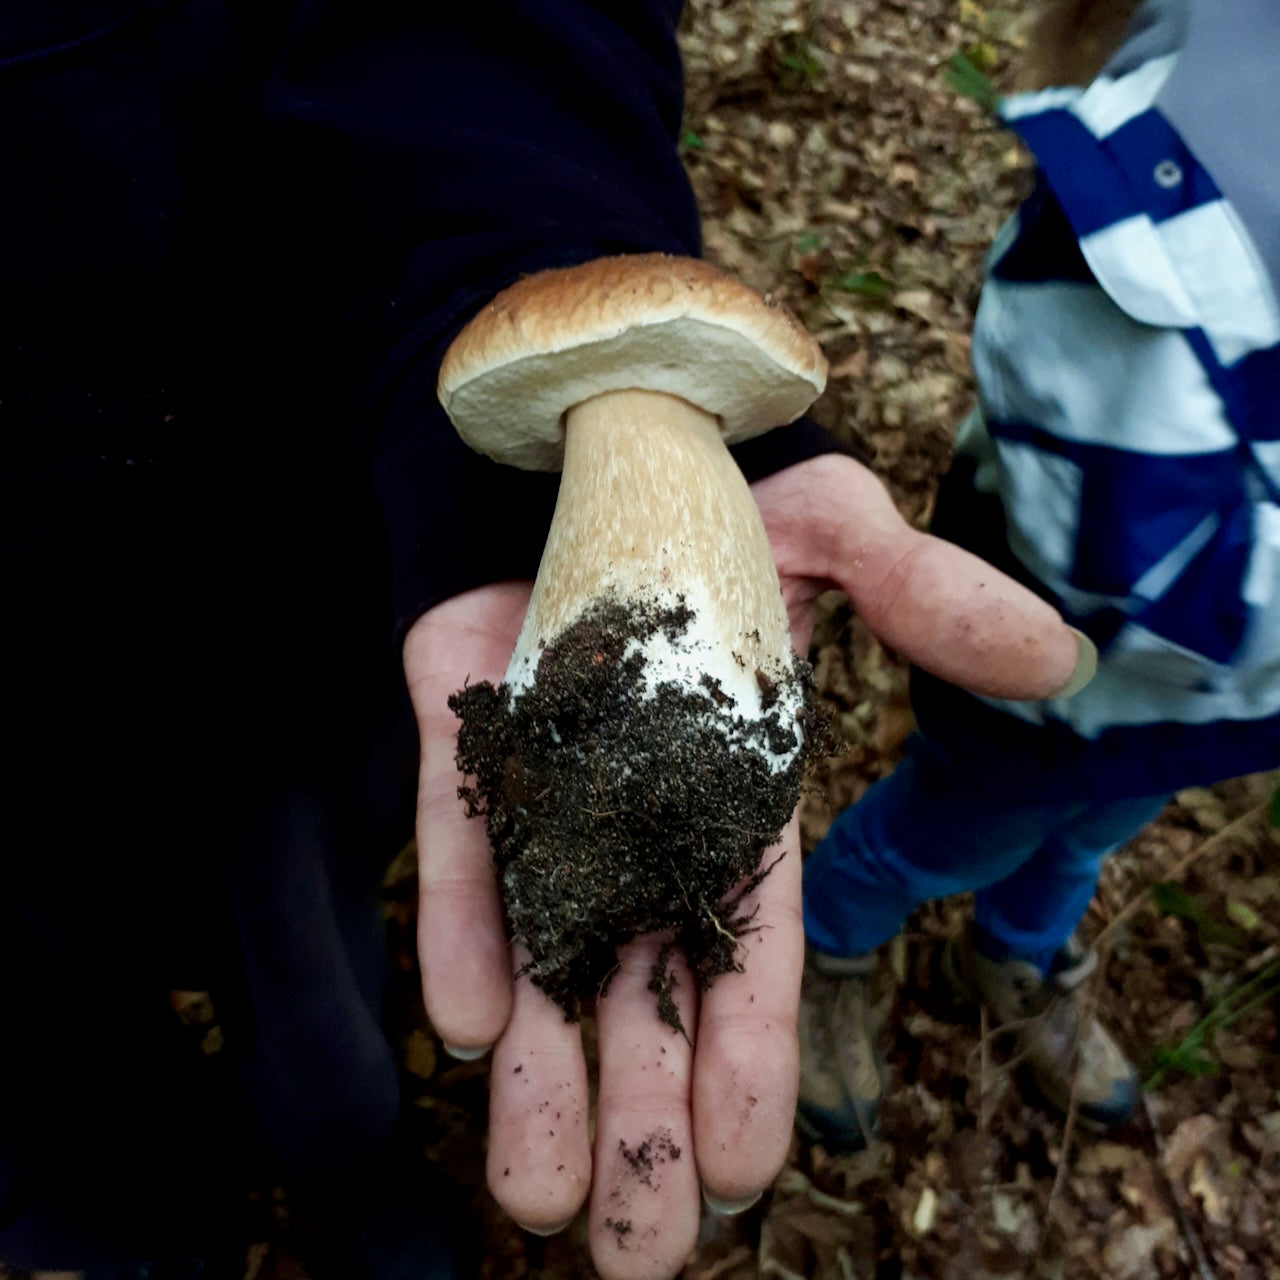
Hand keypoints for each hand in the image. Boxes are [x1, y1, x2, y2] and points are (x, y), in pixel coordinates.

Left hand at [402, 452, 1082, 1279]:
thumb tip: (1055, 657)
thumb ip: (932, 598)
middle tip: (634, 1254)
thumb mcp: (844, 532)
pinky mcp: (470, 732)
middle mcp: (643, 807)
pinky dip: (466, 928)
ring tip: (535, 1202)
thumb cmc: (726, 484)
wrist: (599, 430)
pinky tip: (472, 1025)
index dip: (750, 1051)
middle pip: (645, 981)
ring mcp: (552, 779)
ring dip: (543, 1068)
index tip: (743, 1169)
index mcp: (737, 787)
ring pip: (549, 943)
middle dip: (639, 1113)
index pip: (750, 943)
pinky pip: (463, 844)